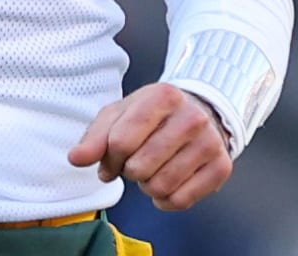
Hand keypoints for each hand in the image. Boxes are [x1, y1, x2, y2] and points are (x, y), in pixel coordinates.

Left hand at [67, 83, 233, 211]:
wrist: (198, 113)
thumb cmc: (152, 116)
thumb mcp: (120, 115)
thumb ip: (94, 137)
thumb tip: (76, 158)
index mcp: (164, 96)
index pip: (121, 141)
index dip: (110, 156)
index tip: (114, 154)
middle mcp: (192, 118)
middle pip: (139, 167)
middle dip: (129, 170)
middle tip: (137, 160)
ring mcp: (210, 143)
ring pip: (160, 187)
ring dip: (147, 185)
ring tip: (154, 168)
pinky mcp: (221, 167)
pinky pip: (181, 201)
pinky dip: (165, 200)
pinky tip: (168, 182)